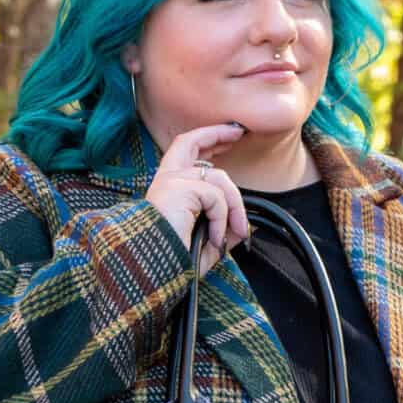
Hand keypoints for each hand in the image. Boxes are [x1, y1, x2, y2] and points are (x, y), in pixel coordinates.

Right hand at [145, 123, 250, 277]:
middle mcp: (166, 180)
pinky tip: (215, 237)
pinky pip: (215, 197)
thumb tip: (247, 226)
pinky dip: (222, 218)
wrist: (155, 271)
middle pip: (191, 142)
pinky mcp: (177, 188)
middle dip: (217, 133)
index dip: (207, 140)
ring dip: (234, 205)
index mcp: (168, 189)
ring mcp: (171, 182)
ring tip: (235, 231)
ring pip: (218, 178)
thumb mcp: (206, 245)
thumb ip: (225, 232)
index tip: (229, 138)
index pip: (186, 152)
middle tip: (239, 132)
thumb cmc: (175, 261)